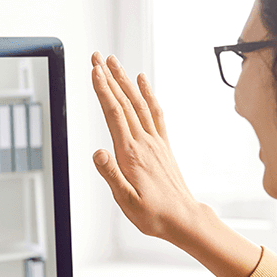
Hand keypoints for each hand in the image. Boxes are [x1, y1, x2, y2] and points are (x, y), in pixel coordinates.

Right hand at [90, 51, 201, 243]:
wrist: (183, 219)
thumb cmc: (154, 214)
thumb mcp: (125, 201)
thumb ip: (110, 175)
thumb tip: (97, 153)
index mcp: (131, 154)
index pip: (114, 114)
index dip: (103, 90)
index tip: (94, 70)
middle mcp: (144, 142)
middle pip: (124, 102)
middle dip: (109, 77)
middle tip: (97, 57)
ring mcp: (155, 142)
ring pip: (138, 103)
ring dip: (125, 81)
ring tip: (114, 63)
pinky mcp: (162, 145)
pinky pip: (155, 113)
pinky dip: (147, 94)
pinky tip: (142, 82)